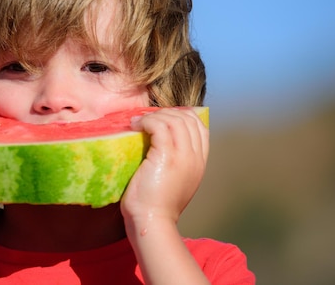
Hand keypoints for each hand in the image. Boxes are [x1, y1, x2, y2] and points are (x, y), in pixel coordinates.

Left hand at [120, 107, 208, 227]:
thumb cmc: (154, 204)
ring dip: (154, 116)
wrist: (151, 221)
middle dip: (166, 112)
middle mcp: (195, 157)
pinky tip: (135, 125)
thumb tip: (158, 138)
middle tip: (147, 119)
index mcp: (199, 163)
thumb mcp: (173, 179)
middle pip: (188, 119)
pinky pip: (160, 125)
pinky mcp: (166, 156)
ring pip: (174, 119)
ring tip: (138, 122)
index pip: (200, 126)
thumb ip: (175, 160)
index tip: (161, 118)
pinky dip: (147, 121)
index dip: (181, 115)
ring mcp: (183, 156)